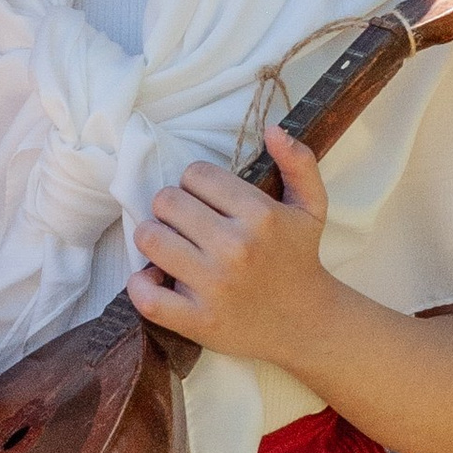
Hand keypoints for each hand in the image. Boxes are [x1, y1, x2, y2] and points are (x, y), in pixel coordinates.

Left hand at [128, 126, 337, 367]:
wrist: (306, 323)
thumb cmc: (299, 259)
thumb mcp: (312, 207)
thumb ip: (299, 163)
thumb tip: (271, 129)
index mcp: (260, 215)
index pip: (195, 174)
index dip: (196, 183)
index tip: (206, 201)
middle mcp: (235, 248)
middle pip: (166, 201)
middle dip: (173, 208)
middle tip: (187, 224)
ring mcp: (213, 286)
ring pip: (149, 237)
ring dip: (154, 238)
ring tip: (172, 246)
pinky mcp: (197, 320)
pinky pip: (146, 296)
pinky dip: (140, 284)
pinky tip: (155, 278)